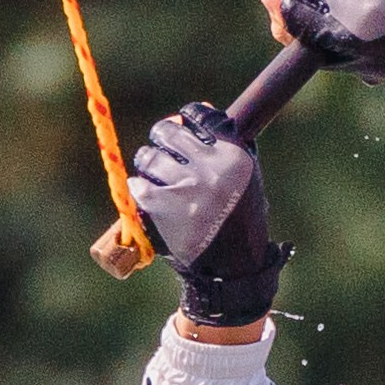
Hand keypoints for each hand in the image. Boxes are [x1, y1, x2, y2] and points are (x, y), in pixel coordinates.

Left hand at [128, 102, 289, 325]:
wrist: (234, 268)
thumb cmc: (239, 221)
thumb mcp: (246, 180)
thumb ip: (224, 147)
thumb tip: (188, 117)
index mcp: (233, 156)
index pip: (199, 115)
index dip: (185, 118)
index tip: (180, 127)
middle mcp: (211, 169)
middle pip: (169, 133)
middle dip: (161, 138)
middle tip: (161, 150)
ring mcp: (187, 189)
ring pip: (150, 158)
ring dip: (148, 164)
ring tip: (154, 176)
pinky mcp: (166, 209)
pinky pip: (139, 186)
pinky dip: (138, 188)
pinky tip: (144, 192)